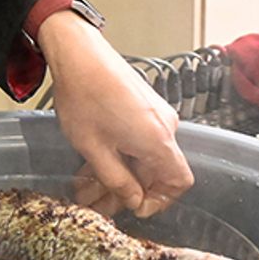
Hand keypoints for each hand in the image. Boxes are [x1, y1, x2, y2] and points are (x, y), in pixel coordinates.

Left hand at [38, 12, 193, 217]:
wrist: (79, 53)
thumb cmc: (84, 97)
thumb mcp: (94, 148)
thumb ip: (117, 180)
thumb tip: (134, 200)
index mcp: (158, 141)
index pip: (179, 182)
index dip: (160, 200)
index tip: (132, 206)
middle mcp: (164, 127)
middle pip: (156, 171)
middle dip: (126, 190)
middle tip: (97, 203)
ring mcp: (153, 114)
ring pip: (140, 156)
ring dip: (116, 173)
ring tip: (85, 188)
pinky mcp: (141, 105)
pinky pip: (136, 139)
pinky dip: (117, 154)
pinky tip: (89, 165)